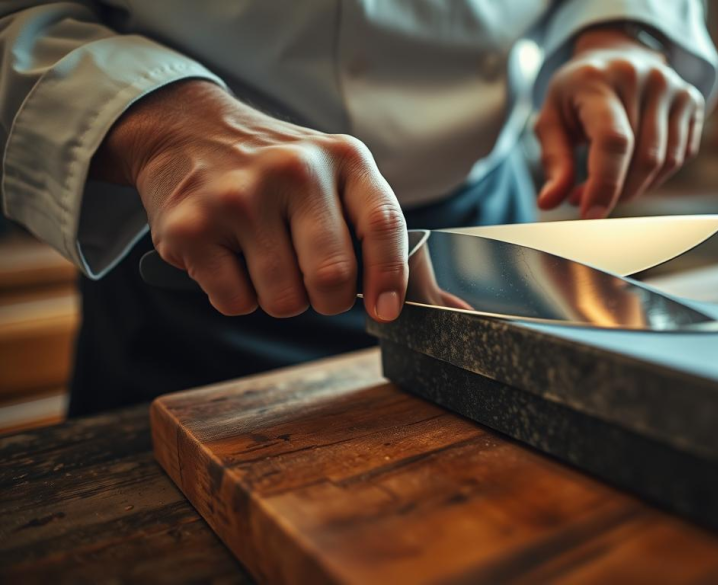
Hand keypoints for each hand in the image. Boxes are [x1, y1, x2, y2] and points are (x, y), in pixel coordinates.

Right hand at [91, 80, 407, 320]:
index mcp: (344, 159)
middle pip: (333, 278)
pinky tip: (230, 255)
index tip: (386, 311)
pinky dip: (238, 296)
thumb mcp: (341, 182)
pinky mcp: (190, 227)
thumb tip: (457, 313)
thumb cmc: (283, 173)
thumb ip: (390, 245)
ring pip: (284, 301)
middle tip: (314, 278)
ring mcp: (238, 197)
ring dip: (280, 296)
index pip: (382, 224)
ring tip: (265, 255)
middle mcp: (293, 170)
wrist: (188, 130)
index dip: (389, 277)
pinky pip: (236, 303)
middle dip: (329, 299)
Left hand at [534, 27, 705, 218]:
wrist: (615, 55)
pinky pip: (680, 156)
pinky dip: (655, 176)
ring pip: (664, 162)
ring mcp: (673, 86)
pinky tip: (633, 169)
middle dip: (616, 192)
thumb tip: (550, 203)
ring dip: (636, 187)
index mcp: (599, 80)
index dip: (604, 185)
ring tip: (609, 184)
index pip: (613, 141)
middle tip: (588, 199)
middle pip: (642, 159)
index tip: (590, 215)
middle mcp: (643, 77)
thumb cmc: (577, 94)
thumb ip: (555, 162)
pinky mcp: (692, 99)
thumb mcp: (552, 120)